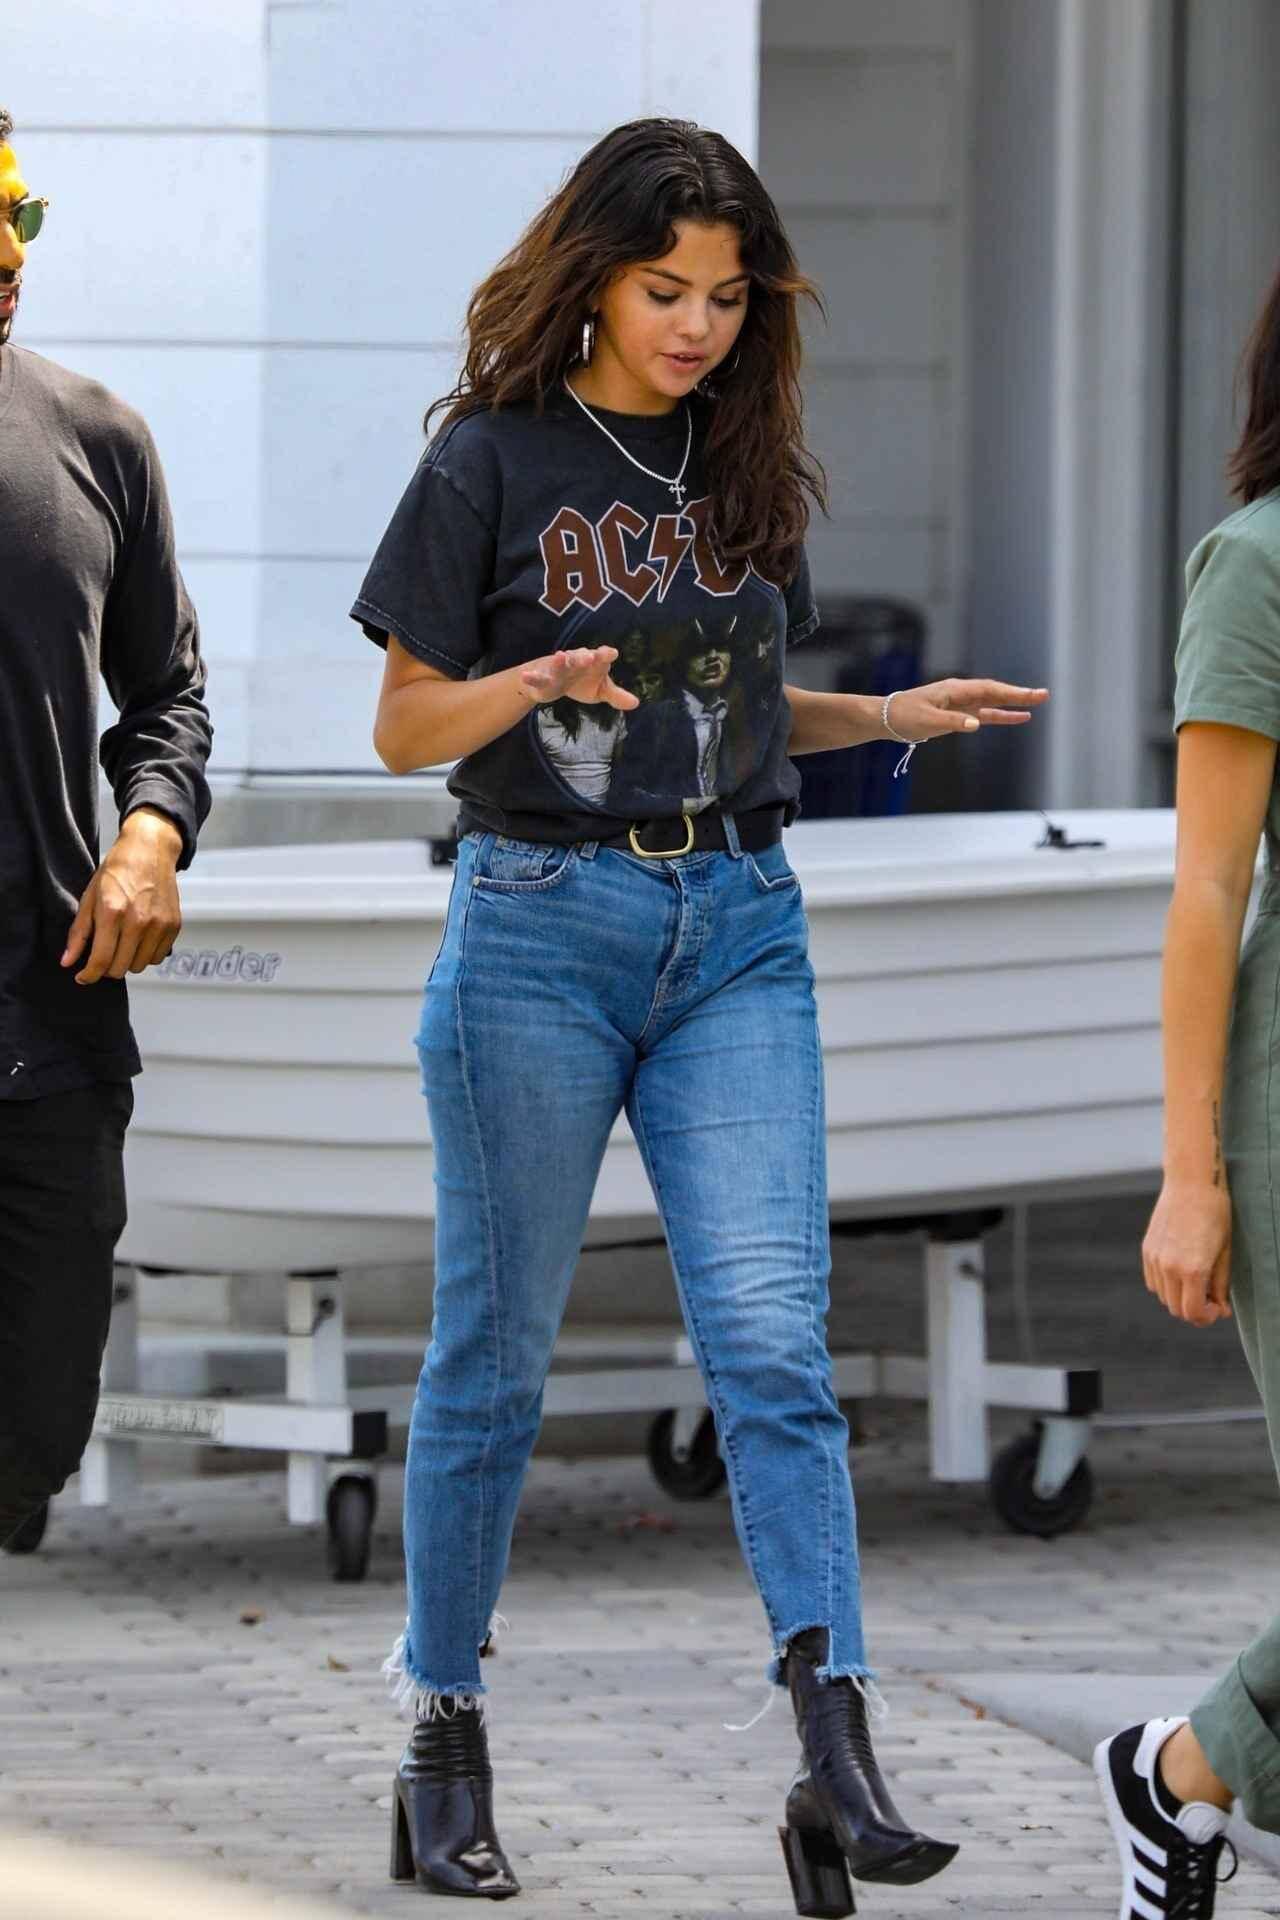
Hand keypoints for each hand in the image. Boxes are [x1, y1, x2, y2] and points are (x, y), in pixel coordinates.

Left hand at [62, 808, 183, 984]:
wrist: (150, 851)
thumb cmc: (117, 871)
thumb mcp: (90, 897)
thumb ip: (79, 933)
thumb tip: (68, 961)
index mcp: (112, 912)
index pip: (100, 960)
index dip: (89, 975)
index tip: (83, 977)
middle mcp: (138, 921)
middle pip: (120, 968)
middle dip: (107, 968)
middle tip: (103, 956)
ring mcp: (159, 924)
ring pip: (139, 966)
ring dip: (127, 961)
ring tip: (122, 944)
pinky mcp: (174, 926)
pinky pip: (157, 957)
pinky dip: (146, 954)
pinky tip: (139, 939)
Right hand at [519, 646, 639, 710]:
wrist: (554, 683)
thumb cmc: (581, 682)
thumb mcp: (600, 691)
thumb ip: (616, 696)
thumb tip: (636, 703)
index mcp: (593, 662)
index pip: (601, 656)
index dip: (605, 654)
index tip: (611, 653)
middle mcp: (576, 661)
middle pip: (581, 657)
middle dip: (584, 657)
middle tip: (590, 657)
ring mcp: (558, 668)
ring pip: (560, 663)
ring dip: (560, 660)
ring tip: (561, 657)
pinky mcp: (543, 678)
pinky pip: (537, 677)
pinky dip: (531, 676)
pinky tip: (526, 676)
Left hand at [885, 678, 1048, 742]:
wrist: (886, 718)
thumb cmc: (904, 716)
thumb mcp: (928, 720)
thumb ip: (953, 722)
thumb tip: (976, 723)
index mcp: (955, 690)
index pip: (990, 690)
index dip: (1012, 693)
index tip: (1031, 695)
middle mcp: (961, 693)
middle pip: (996, 692)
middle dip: (1019, 694)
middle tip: (1044, 695)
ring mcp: (961, 704)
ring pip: (992, 703)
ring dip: (1013, 704)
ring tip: (1036, 705)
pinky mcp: (958, 715)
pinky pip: (984, 714)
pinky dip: (1001, 716)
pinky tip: (1017, 718)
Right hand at [1142, 1180, 1232, 1325]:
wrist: (1191, 1184)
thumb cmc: (1215, 1215)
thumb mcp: (1224, 1253)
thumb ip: (1220, 1285)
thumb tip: (1219, 1310)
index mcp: (1192, 1269)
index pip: (1192, 1312)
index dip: (1206, 1318)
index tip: (1218, 1310)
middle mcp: (1168, 1267)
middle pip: (1176, 1309)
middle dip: (1194, 1310)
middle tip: (1210, 1299)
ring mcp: (1154, 1258)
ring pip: (1163, 1296)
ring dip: (1180, 1297)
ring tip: (1196, 1282)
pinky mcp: (1147, 1249)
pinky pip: (1153, 1281)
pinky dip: (1166, 1285)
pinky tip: (1180, 1271)